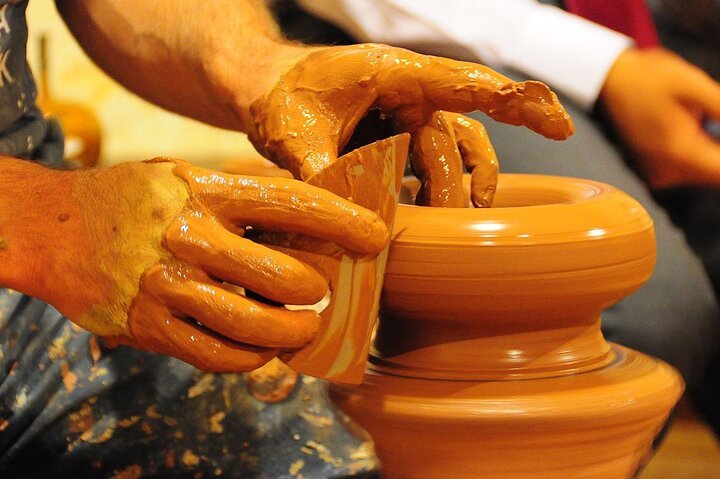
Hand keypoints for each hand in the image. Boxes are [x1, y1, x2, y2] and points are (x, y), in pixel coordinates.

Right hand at [48, 159, 386, 370]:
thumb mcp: (185, 176)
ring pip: (255, 324)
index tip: (376, 236)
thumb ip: (240, 197)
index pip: (290, 203)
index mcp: (205, 188)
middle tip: (324, 292)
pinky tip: (263, 349)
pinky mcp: (150, 327)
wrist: (54, 229)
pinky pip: (218, 355)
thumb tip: (309, 222)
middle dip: (317, 290)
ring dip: (293, 332)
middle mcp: (189, 235)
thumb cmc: (135, 200)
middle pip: (283, 275)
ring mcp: (168, 285)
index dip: (341, 221)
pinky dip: (252, 357)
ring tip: (305, 328)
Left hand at [247, 44, 573, 206]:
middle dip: (460, 185)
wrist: (267, 90)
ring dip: (461, 190)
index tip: (558, 123)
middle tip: (449, 223)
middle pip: (461, 140)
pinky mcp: (405, 138)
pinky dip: (437, 192)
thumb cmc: (281, 96)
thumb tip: (348, 219)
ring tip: (458, 224)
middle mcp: (414, 94)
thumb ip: (319, 173)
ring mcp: (412, 117)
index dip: (516, 102)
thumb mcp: (291, 134)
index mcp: (394, 74)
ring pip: (458, 154)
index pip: (465, 85)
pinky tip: (423, 216)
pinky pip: (438, 165)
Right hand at [600, 48, 719, 189]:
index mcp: (681, 154)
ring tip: (707, 120)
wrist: (611, 80)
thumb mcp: (696, 87)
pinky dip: (706, 154)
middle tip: (715, 118)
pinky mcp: (656, 169)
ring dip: (715, 154)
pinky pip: (691, 169)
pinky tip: (704, 128)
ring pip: (706, 173)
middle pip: (716, 175)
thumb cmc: (652, 78)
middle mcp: (668, 172)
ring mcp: (660, 173)